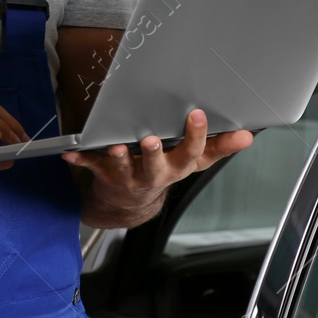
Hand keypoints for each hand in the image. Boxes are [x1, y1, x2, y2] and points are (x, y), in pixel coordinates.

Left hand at [62, 109, 253, 226]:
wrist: (130, 202)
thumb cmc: (164, 171)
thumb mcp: (192, 162)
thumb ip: (218, 148)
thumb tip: (248, 136)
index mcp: (176, 167)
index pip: (191, 153)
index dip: (195, 136)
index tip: (197, 115)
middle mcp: (153, 174)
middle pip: (156, 165)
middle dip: (154, 154)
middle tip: (151, 140)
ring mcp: (127, 175)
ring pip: (123, 167)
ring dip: (118, 158)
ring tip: (116, 147)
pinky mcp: (104, 173)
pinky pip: (90, 165)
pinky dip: (80, 158)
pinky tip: (69, 153)